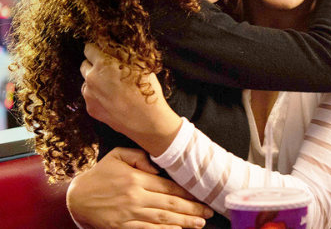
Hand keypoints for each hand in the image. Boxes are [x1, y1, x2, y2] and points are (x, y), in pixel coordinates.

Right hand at [67, 148, 212, 228]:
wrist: (76, 198)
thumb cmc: (100, 174)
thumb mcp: (118, 155)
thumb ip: (140, 156)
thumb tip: (157, 167)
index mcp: (136, 179)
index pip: (168, 186)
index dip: (186, 192)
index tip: (201, 195)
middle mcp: (135, 197)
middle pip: (169, 203)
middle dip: (191, 209)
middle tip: (207, 213)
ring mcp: (129, 214)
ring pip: (161, 218)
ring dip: (183, 222)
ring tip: (199, 223)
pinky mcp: (122, 227)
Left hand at [81, 42, 180, 155]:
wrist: (146, 120)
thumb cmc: (147, 89)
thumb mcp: (140, 65)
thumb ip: (123, 53)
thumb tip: (114, 44)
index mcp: (103, 63)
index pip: (89, 48)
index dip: (98, 48)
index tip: (106, 52)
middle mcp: (91, 77)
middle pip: (85, 64)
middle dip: (95, 64)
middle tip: (110, 69)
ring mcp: (88, 94)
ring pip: (86, 81)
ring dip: (95, 80)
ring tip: (113, 87)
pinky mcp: (90, 108)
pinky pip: (90, 96)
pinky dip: (98, 95)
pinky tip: (112, 99)